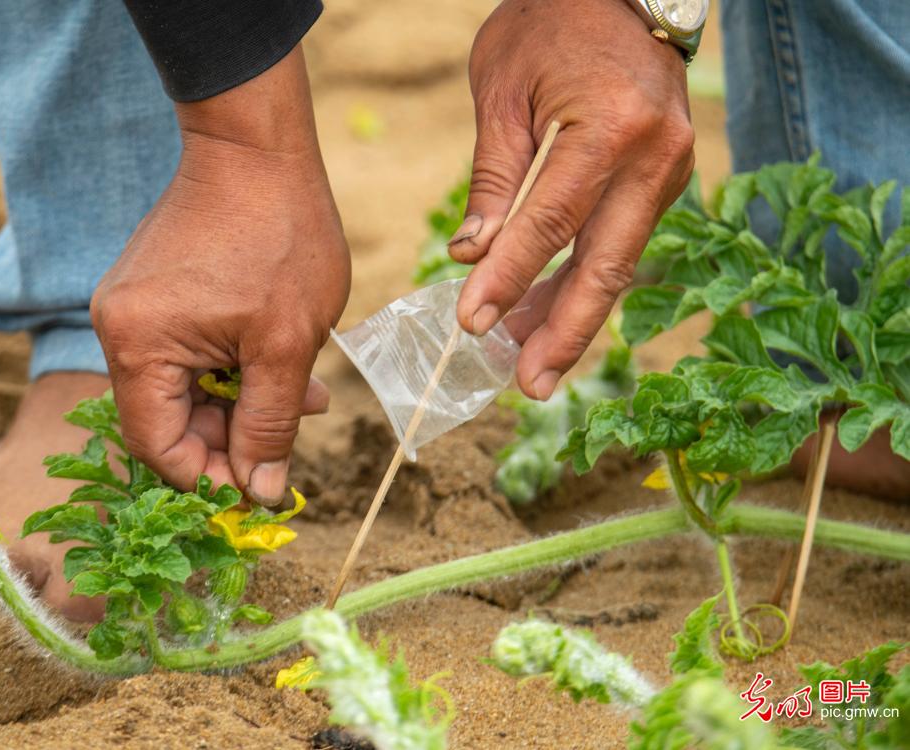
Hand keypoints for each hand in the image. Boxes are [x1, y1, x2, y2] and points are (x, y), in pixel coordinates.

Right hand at [91, 48, 349, 504]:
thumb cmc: (278, 235)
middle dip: (236, 435)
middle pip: (170, 420)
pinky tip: (283, 364)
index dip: (211, 475)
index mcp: (138, 345)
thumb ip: (270, 424)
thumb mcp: (287, 344)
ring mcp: (132, 308)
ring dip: (244, 400)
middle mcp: (119, 329)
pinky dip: (234, 366)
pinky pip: (187, 353)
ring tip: (307, 396)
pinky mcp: (153, 292)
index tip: (262, 482)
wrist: (257, 146)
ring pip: (186, 388)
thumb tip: (258, 493)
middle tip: (296, 432)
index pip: (159, 446)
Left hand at [451, 0, 694, 398]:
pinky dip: (585, 279)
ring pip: (618, 262)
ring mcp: (669, 171)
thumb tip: (472, 257)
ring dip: (574, 315)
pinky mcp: (664, 179)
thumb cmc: (551, 24)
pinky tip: (549, 313)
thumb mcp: (502, 89)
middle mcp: (654, 157)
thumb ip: (493, 178)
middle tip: (528, 385)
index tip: (472, 323)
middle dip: (565, 331)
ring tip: (531, 365)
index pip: (551, 222)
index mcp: (609, 128)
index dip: (511, 278)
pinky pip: (621, 241)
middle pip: (606, 264)